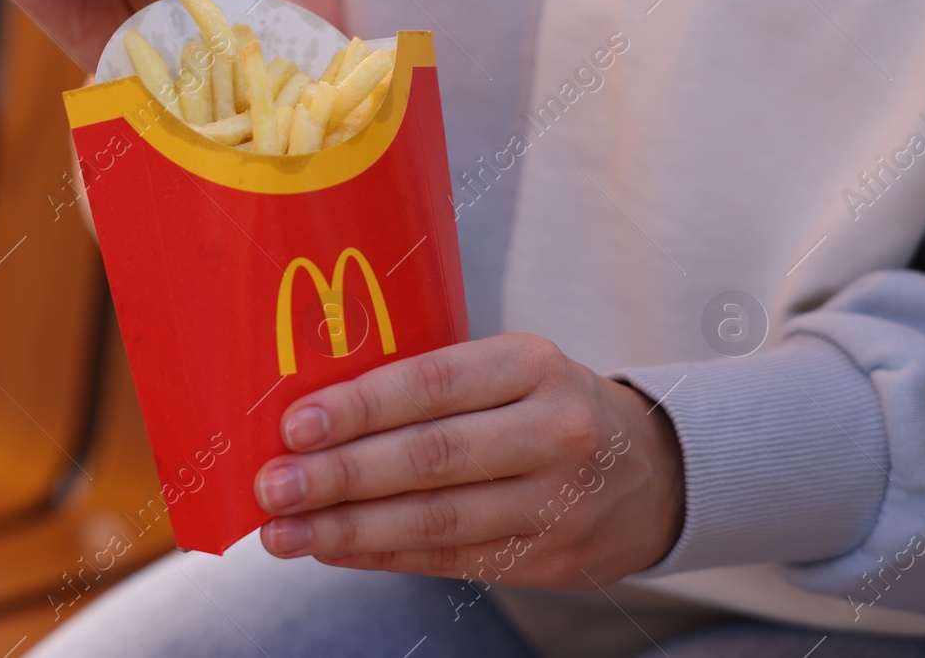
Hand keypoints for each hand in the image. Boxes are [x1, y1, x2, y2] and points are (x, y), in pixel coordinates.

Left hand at [253, 334, 684, 588]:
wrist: (651, 472)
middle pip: (430, 458)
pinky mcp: (550, 560)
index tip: (293, 426)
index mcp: (531, 365)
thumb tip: (312, 410)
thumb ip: (428, 383)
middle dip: (339, 476)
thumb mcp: (507, 369)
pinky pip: (448, 560)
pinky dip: (381, 556)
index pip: (432, 384)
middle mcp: (552, 431)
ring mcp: (557, 503)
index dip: (359, 408)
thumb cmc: (540, 405)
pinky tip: (331, 549)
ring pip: (435, 521)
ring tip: (283, 533)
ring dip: (347, 530)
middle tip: (272, 486)